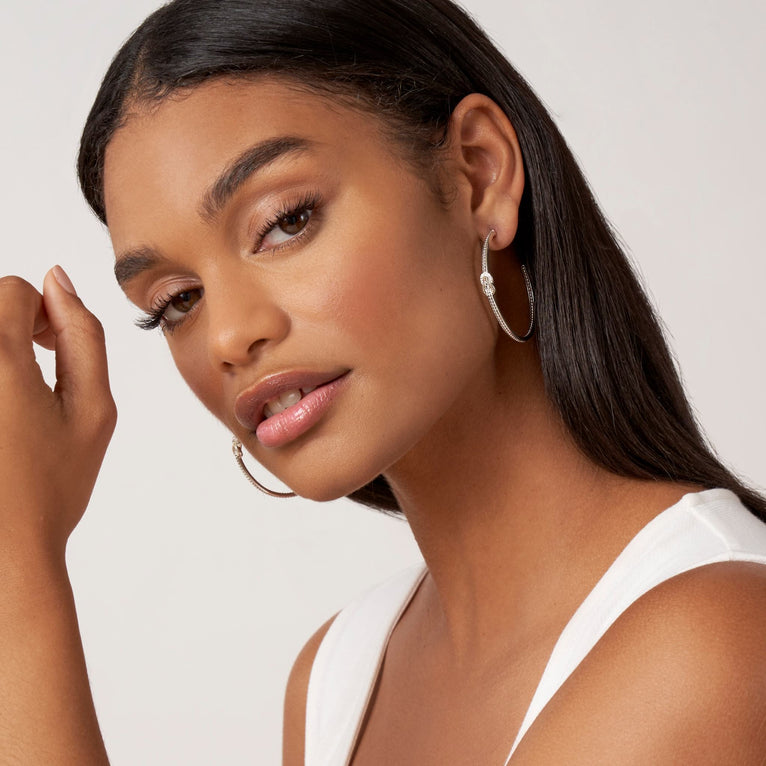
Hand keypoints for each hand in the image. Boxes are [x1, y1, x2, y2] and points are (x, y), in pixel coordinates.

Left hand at [0, 267, 115, 565]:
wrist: (3, 551)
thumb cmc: (51, 487)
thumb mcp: (94, 409)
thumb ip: (84, 336)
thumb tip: (60, 280)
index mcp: (0, 361)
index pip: (13, 290)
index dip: (43, 313)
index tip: (52, 350)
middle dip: (15, 328)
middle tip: (35, 374)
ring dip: (0, 356)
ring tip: (13, 400)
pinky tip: (2, 418)